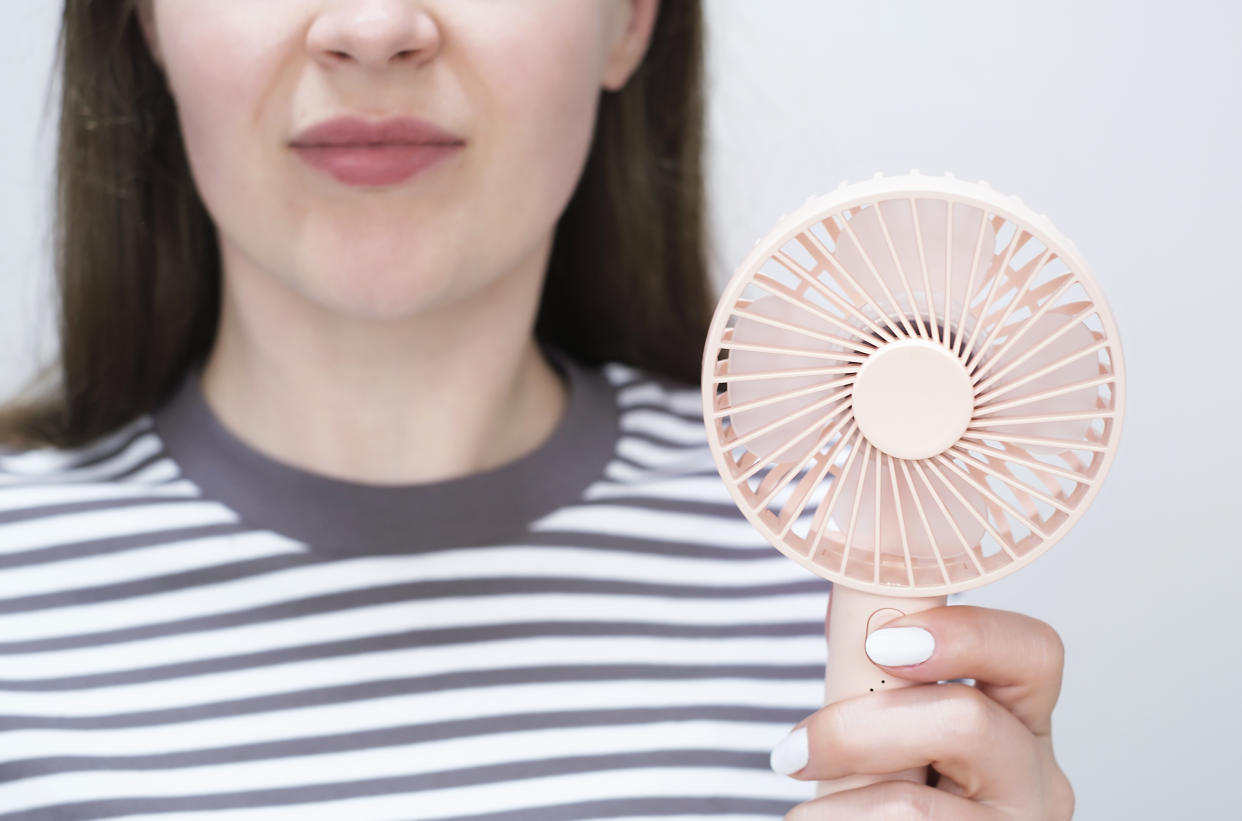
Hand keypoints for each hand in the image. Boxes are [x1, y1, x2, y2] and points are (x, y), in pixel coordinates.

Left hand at [774, 605, 1075, 818]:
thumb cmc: (882, 796)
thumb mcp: (891, 732)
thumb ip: (879, 680)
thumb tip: (842, 617)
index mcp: (1020, 724)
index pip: (1032, 653)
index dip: (965, 634)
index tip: (879, 643)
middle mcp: (1036, 782)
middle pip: (966, 721)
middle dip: (860, 728)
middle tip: (796, 750)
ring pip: (913, 805)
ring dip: (834, 803)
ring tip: (803, 814)